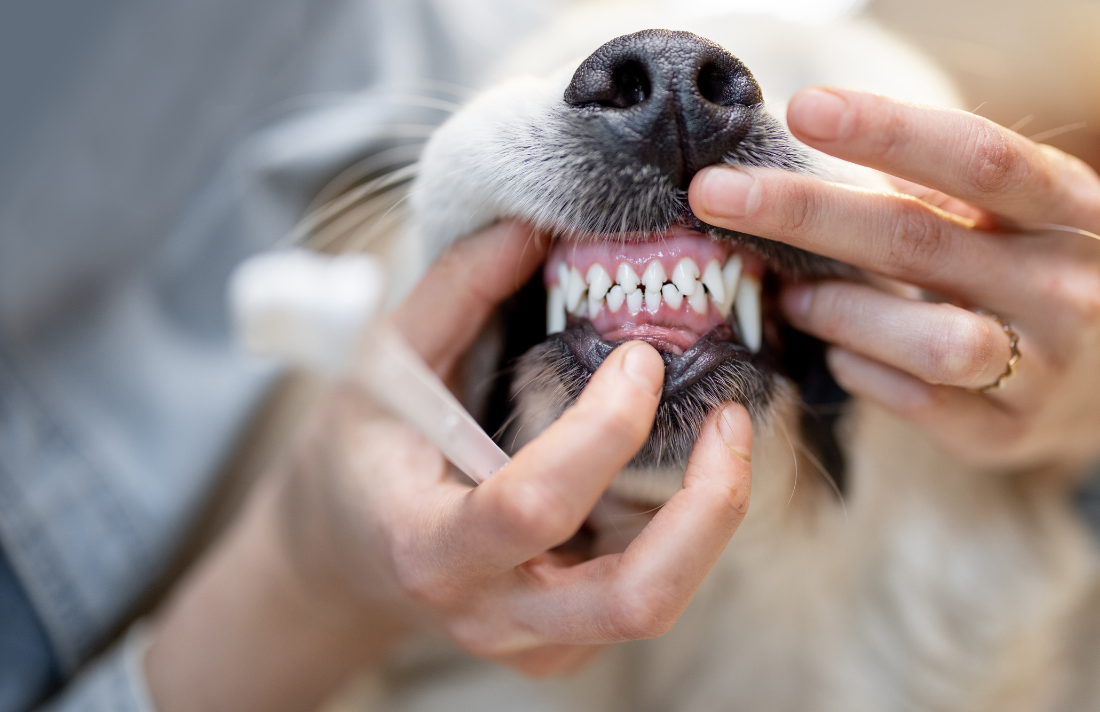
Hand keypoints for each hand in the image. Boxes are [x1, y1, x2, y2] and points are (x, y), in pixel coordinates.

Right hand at [146, 222, 752, 711]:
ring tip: (726, 433)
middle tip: (732, 419)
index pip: (532, 506)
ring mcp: (537, 643)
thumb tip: (531, 227)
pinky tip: (679, 469)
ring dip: (712, 518)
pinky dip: (684, 530)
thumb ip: (455, 294)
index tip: (640, 357)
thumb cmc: (364, 455)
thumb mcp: (384, 366)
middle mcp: (491, 613)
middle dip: (708, 508)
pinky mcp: (570, 646)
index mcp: (429, 547)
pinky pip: (649, 596)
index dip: (603, 430)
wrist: (348, 556)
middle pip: (635, 599)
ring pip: (659, 604)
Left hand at [689, 87, 1099, 473]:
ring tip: (789, 295)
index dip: (888, 130)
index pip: (976, 158)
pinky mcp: (1009, 433)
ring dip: (837, 311)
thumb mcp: (1015, 212)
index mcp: (1070, 206)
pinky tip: (836, 353)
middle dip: (805, 214)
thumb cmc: (1034, 266)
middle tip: (716, 195)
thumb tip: (808, 152)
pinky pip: (918, 404)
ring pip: (927, 340)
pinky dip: (861, 372)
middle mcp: (1067, 285)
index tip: (802, 109)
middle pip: (920, 242)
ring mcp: (1045, 368)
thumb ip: (934, 186)